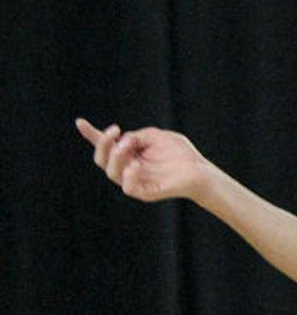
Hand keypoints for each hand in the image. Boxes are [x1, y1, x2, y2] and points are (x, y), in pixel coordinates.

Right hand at [75, 118, 210, 202]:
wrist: (199, 170)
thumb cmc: (179, 153)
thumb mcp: (156, 136)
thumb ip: (137, 136)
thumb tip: (122, 141)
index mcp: (129, 154)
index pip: (107, 146)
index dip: (92, 135)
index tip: (79, 122)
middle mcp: (127, 168)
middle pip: (102, 159)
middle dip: (103, 144)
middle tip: (115, 130)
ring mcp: (134, 181)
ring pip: (111, 172)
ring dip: (116, 156)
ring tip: (126, 145)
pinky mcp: (144, 192)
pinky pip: (128, 187)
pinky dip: (129, 175)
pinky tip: (136, 165)